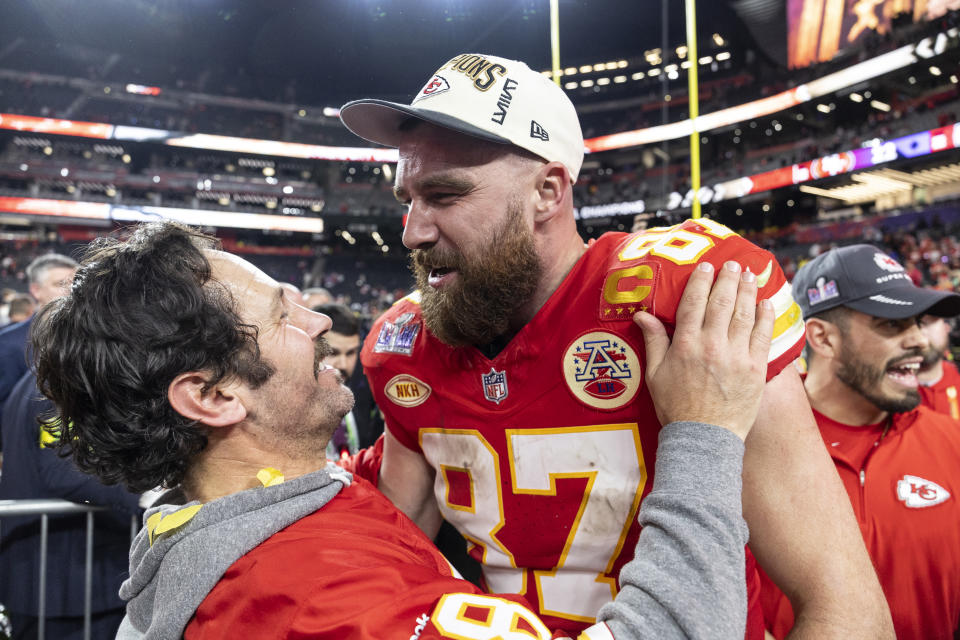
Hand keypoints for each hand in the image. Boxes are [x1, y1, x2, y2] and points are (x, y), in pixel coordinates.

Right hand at [633, 260, 774, 440]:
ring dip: (747, 290)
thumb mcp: (655, 374)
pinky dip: (765, 316)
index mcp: (685, 345)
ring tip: (749, 275)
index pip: (694, 302)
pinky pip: (763, 335)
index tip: (706, 267)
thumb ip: (653, 341)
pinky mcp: (755, 368)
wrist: (703, 438)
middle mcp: (711, 345)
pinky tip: (766, 302)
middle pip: (721, 302)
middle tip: (731, 264)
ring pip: (744, 313)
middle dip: (727, 279)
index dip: (701, 281)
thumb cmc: (676, 407)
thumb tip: (642, 315)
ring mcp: (736, 356)